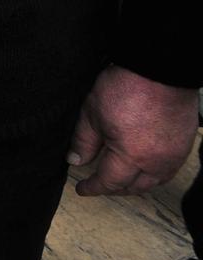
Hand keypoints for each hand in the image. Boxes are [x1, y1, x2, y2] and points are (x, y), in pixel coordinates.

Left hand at [68, 67, 198, 195]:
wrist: (160, 70)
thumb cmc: (126, 87)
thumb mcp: (92, 113)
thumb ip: (83, 141)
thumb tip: (75, 161)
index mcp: (131, 156)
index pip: (110, 182)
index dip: (94, 187)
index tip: (82, 188)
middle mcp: (156, 162)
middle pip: (134, 187)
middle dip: (114, 189)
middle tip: (99, 184)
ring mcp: (174, 155)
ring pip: (154, 182)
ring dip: (136, 185)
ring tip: (121, 180)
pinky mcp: (185, 144)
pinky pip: (169, 170)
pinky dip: (154, 175)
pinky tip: (144, 168)